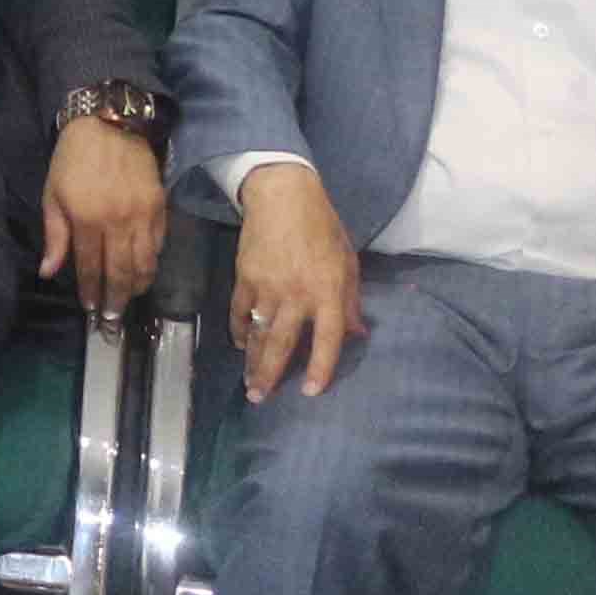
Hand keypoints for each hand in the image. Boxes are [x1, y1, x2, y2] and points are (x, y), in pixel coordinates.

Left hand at [38, 115, 171, 314]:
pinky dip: (153, 263)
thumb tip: (48, 272)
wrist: (109, 124)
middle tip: (112, 317)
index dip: (91, 291)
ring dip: (137, 286)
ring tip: (128, 298)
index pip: (91, 267)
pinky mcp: (160, 208)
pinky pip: (159, 245)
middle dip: (116, 298)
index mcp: (87, 219)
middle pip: (120, 272)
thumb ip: (54, 236)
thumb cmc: (73, 159)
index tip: (91, 308)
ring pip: (144, 263)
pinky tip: (144, 271)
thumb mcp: (52, 194)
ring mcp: (142, 216)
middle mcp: (117, 222)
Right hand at [229, 159, 367, 400]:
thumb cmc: (323, 228)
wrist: (283, 195)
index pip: (327, 340)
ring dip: (252, 361)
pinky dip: (238, 330)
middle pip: (283, 343)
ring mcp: (267, 287)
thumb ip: (351, 301)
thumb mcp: (347, 263)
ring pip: (258, 332)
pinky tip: (240, 344)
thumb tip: (357, 335)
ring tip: (248, 384)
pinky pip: (238, 310)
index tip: (310, 392)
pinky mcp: (245, 276)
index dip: (319, 368)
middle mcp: (297, 295)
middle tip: (260, 399)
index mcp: (327, 292)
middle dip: (270, 374)